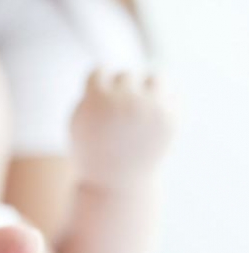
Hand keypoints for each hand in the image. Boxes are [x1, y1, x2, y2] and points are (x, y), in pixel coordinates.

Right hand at [71, 70, 174, 187]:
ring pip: (157, 78)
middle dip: (121, 92)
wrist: (116, 184)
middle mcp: (125, 100)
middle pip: (127, 76)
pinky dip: (164, 104)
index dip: (97, 86)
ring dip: (148, 89)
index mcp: (97, 98)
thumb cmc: (91, 151)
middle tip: (118, 116)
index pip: (100, 70)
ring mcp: (151, 109)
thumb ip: (90, 93)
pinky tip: (152, 120)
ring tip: (141, 107)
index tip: (97, 105)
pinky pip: (174, 96)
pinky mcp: (171, 120)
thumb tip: (108, 68)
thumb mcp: (78, 121)